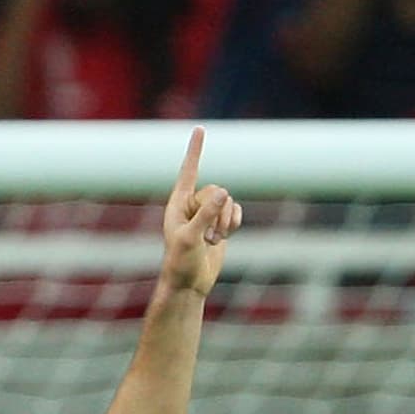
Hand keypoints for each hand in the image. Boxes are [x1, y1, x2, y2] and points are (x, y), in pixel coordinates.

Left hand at [160, 127, 241, 297]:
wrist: (189, 284)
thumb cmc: (181, 262)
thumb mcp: (191, 237)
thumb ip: (207, 213)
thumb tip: (224, 192)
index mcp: (178, 203)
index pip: (189, 171)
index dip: (195, 150)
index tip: (200, 129)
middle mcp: (192, 204)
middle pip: (217, 191)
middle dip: (218, 214)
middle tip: (210, 237)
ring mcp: (207, 214)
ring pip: (228, 202)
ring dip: (226, 222)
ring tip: (213, 241)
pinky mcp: (220, 224)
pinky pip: (236, 211)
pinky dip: (235, 223)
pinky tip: (226, 237)